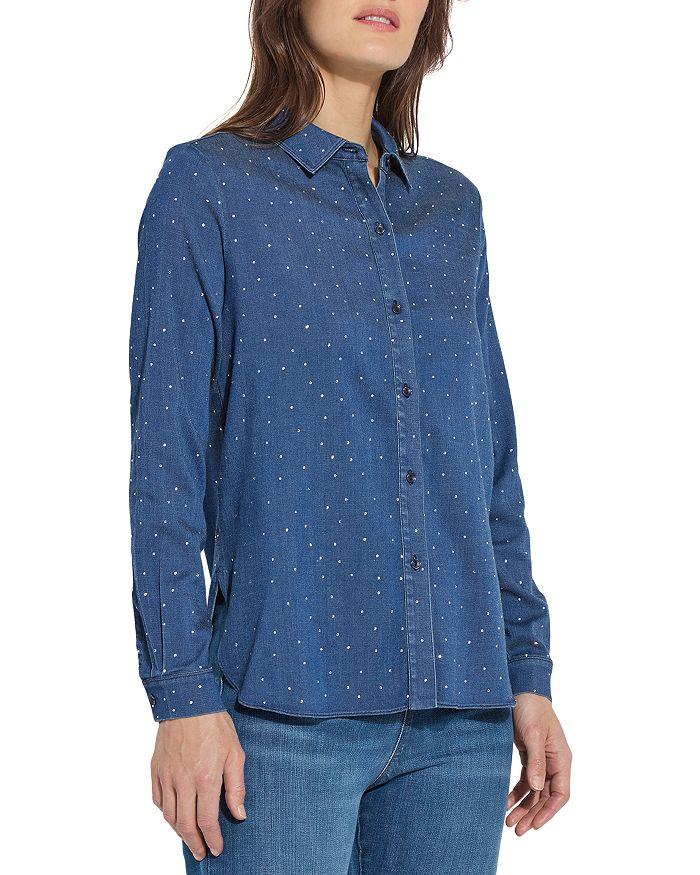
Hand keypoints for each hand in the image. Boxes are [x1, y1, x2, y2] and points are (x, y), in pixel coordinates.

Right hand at [150, 710, 246, 860]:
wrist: (188, 700)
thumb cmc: (215, 725)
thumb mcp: (235, 753)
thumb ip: (236, 787)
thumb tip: (239, 813)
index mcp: (205, 778)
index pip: (206, 820)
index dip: (212, 839)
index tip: (217, 849)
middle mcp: (183, 781)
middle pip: (185, 824)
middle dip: (194, 843)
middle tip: (202, 853)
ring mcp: (167, 776)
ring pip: (169, 815)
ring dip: (179, 831)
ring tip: (190, 837)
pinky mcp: (156, 769)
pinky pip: (158, 799)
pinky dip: (166, 812)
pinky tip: (174, 814)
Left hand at [506, 693, 571, 835]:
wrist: (522, 690)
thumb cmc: (532, 709)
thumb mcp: (534, 734)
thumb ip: (536, 761)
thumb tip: (537, 787)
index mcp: (561, 759)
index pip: (560, 793)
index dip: (549, 811)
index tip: (535, 824)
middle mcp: (554, 763)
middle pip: (546, 796)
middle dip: (532, 814)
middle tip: (517, 829)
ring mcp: (542, 760)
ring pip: (535, 791)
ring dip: (523, 806)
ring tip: (509, 822)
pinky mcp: (530, 756)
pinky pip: (526, 780)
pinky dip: (517, 792)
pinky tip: (506, 802)